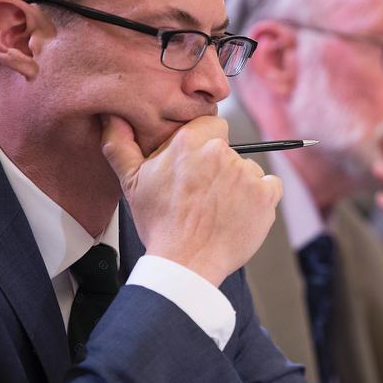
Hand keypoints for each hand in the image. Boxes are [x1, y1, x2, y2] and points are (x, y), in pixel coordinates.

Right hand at [100, 114, 282, 286]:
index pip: (211, 125)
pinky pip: (270, 186)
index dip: (203, 145)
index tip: (195, 166)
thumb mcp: (131, 182)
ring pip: (247, 170)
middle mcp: (221, 152)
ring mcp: (246, 173)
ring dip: (238, 185)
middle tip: (202, 195)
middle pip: (228, 150)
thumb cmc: (159, 224)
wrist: (186, 264)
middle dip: (218, 167)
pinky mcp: (266, 195)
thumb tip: (111, 117)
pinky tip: (241, 213)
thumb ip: (120, 144)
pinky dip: (261, 198)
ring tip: (218, 210)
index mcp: (191, 141)